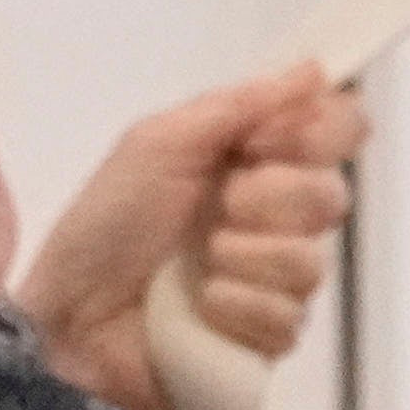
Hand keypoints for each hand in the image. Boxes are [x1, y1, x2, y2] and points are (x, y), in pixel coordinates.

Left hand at [25, 67, 359, 409]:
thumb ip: (239, 104)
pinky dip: (235, 307)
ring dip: (245, 257)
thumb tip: (312, 69)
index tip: (262, 141)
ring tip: (198, 264)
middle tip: (219, 206)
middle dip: (270, 198)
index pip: (340, 130)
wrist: (69, 317)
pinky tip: (199, 309)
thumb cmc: (103, 227)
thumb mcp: (158, 143)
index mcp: (256, 160)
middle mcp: (276, 217)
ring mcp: (274, 282)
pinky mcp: (266, 340)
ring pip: (312, 263)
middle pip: (334, 196)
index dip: (319, 133)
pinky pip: (287, 319)